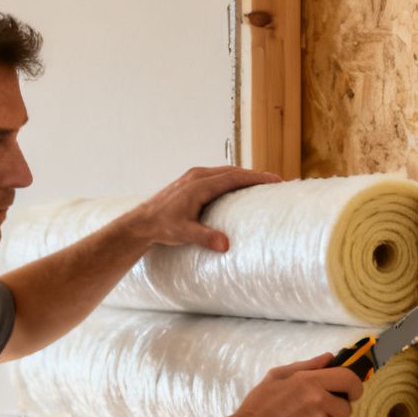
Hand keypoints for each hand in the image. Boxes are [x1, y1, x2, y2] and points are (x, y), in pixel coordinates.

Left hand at [122, 166, 278, 252]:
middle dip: (255, 175)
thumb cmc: (161, 227)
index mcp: (199, 185)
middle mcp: (197, 176)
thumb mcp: (183, 233)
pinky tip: (238, 187)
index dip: (256, 178)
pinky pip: (217, 176)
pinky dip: (232, 179)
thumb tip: (226, 244)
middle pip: (233, 171)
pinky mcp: (190, 181)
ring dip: (243, 176)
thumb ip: (204, 237)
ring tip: (262, 184)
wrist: (140, 222)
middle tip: (276, 182)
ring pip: (225, 172)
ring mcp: (193, 177)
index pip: (234, 177)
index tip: (276, 180)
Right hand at [227, 354, 364, 416]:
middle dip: (334, 410)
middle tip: (313, 411)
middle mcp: (319, 403)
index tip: (351, 392)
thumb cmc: (258, 406)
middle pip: (346, 408)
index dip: (354, 386)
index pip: (349, 380)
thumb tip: (330, 358)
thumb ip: (306, 366)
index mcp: (310, 382)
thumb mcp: (276, 377)